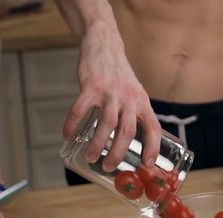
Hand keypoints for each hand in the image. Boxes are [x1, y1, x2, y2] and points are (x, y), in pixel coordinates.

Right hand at [63, 23, 161, 171]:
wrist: (105, 46)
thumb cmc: (120, 76)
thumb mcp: (135, 93)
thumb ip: (133, 115)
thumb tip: (126, 144)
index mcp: (142, 102)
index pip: (153, 128)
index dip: (153, 147)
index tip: (148, 164)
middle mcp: (129, 98)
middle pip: (127, 131)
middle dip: (118, 152)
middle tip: (109, 166)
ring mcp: (110, 92)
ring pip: (106, 123)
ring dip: (98, 143)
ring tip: (91, 157)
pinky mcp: (90, 86)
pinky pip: (80, 109)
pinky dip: (73, 124)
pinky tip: (69, 136)